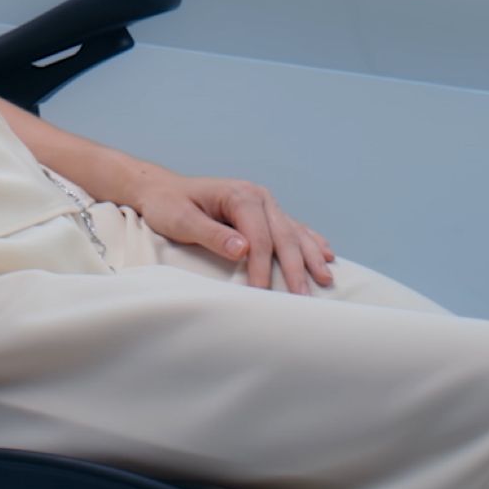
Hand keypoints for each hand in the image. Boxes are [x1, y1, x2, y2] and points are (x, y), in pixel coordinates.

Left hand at [126, 168, 335, 294]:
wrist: (162, 190)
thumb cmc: (168, 205)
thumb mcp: (181, 220)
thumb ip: (212, 234)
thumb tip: (243, 250)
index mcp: (240, 195)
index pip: (259, 237)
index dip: (262, 267)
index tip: (262, 292)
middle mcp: (259, 196)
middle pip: (283, 236)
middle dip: (295, 267)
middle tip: (303, 297)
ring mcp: (265, 204)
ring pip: (294, 232)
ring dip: (311, 256)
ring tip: (326, 279)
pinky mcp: (265, 213)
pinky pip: (294, 228)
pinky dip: (310, 242)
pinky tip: (326, 254)